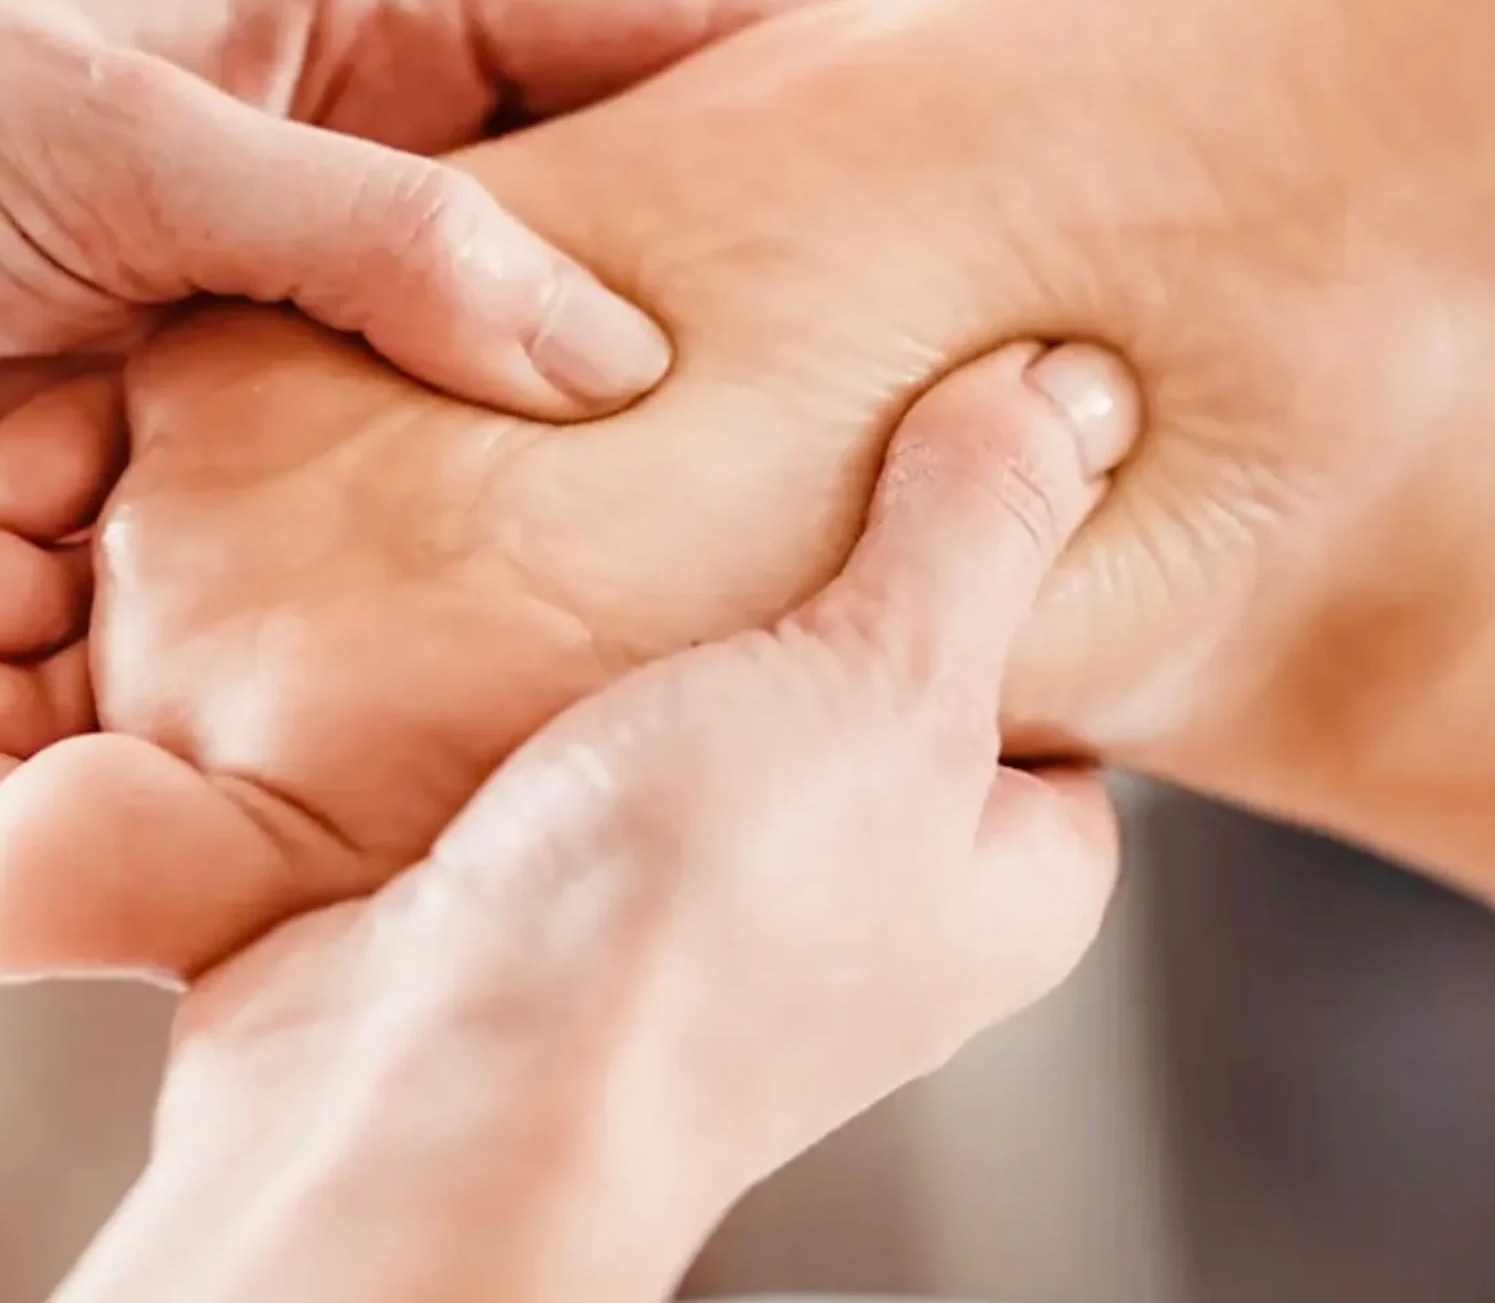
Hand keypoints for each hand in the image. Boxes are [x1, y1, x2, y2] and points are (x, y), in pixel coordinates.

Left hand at [0, 0, 894, 551]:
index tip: (963, 93)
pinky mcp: (236, 448)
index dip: (803, 57)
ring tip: (767, 499)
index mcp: (355, 28)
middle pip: (607, 215)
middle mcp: (354, 169)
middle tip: (902, 345)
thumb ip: (375, 235)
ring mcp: (306, 315)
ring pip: (509, 377)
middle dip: (740, 275)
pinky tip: (557, 595)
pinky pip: (390, 490)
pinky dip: (462, 535)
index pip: (636, 27)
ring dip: (604, 438)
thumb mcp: (129, 135)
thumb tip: (606, 350)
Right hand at [38, 341, 1140, 1302]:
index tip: (957, 411)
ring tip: (645, 459)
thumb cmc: (688, 941)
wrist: (418, 1095)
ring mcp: (700, 904)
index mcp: (1003, 878)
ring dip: (665, 597)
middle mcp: (866, 908)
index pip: (1050, 682)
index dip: (1009, 547)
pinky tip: (520, 573)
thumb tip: (1076, 398)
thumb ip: (977, 537)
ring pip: (708, 695)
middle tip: (784, 404)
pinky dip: (548, 656)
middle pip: (872, 673)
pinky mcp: (550, 889)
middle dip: (818, 552)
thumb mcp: (885, 684)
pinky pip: (575, 732)